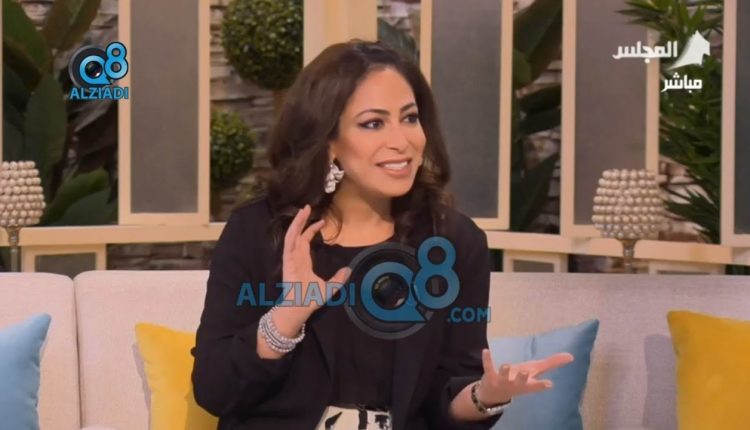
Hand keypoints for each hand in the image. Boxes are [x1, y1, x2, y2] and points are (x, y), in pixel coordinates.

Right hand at [280, 204, 350, 319]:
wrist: (301, 307)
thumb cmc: (311, 298)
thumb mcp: (330, 287)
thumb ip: (339, 279)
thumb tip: (348, 270)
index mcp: (304, 260)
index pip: (306, 240)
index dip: (312, 230)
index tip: (321, 221)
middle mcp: (296, 256)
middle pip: (298, 234)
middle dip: (302, 220)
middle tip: (307, 207)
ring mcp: (291, 257)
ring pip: (292, 235)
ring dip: (297, 222)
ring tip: (303, 210)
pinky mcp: (288, 260)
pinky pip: (289, 243)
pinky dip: (292, 232)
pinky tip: (297, 223)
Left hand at [476, 349, 574, 404]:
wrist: (494, 394)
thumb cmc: (519, 380)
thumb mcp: (535, 372)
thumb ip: (552, 363)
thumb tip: (571, 356)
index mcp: (527, 384)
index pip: (535, 385)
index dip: (541, 385)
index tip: (549, 384)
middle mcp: (515, 383)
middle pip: (520, 381)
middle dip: (522, 378)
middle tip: (525, 372)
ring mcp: (502, 380)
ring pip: (503, 375)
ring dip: (504, 370)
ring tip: (506, 364)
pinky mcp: (490, 375)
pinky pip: (488, 366)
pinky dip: (487, 359)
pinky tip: (486, 351)